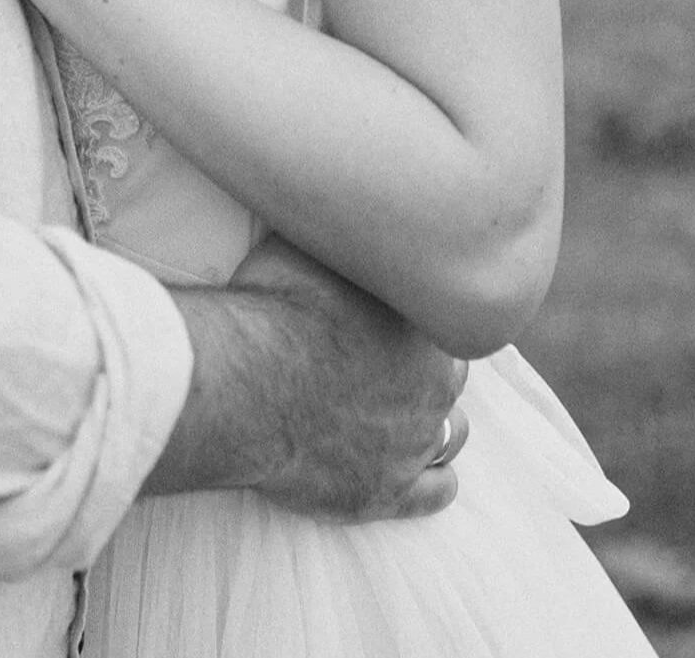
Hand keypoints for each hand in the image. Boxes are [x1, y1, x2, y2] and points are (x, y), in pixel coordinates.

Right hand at [149, 236, 467, 520]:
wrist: (243, 384)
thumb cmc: (270, 307)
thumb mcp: (304, 244)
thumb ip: (337, 236)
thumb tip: (339, 201)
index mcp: (423, 321)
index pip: (443, 315)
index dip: (416, 314)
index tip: (393, 311)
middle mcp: (434, 383)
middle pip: (450, 374)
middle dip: (425, 367)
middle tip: (388, 358)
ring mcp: (413, 442)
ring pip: (451, 432)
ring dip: (433, 420)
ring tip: (402, 411)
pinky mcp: (386, 492)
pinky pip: (436, 491)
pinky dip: (434, 482)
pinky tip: (424, 472)